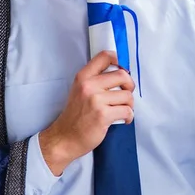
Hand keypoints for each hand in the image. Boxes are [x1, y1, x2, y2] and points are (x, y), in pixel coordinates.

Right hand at [39, 50, 134, 174]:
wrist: (64, 137)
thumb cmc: (75, 115)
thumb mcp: (80, 90)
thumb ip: (96, 79)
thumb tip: (122, 72)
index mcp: (83, 77)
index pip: (105, 56)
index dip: (120, 60)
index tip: (124, 69)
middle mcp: (89, 85)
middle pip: (122, 75)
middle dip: (130, 85)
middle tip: (126, 94)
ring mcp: (96, 100)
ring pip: (127, 95)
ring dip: (129, 104)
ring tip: (122, 109)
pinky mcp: (103, 115)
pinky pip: (127, 111)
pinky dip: (129, 116)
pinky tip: (123, 119)